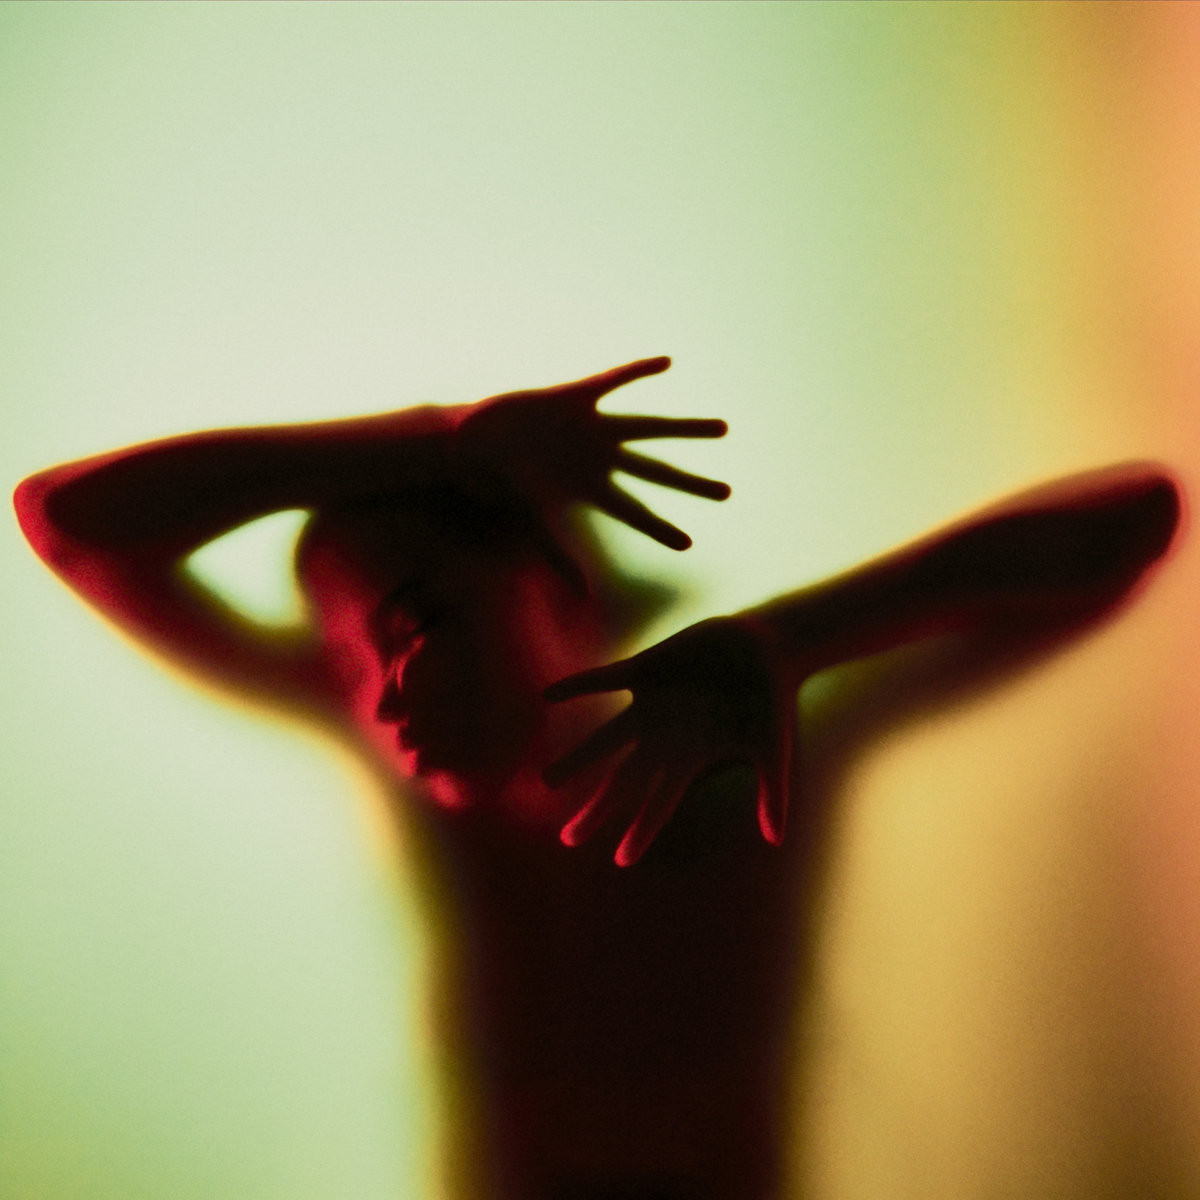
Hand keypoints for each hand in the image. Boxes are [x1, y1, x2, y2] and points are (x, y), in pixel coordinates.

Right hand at [456, 357, 729, 548]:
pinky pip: (612, 381)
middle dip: (691, 483)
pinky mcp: (574, 397)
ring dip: (685, 430)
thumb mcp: (535, 520)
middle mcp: (599, 458)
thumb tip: (583, 595)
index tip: (688, 543)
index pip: (634, 513)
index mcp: (591, 489)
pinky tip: (666, 363)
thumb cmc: (498, 482)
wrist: (468, 442)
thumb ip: (561, 555)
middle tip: (727, 494)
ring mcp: (591, 427)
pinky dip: (636, 372)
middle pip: (657, 474)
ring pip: (650, 428)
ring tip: (724, 430)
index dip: (660, 528)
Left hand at [543, 616, 797, 865]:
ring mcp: (651, 704)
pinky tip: (548, 695)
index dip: (640, 831)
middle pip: (621, 783)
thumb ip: (772, 792)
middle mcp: (664, 737)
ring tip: (545, 782)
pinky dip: (578, 686)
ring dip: (577, 760)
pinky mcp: (646, 669)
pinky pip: (603, 680)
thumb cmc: (773, 700)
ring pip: (604, 739)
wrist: (767, 645)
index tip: (620, 860)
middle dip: (596, 811)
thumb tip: (776, 840)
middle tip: (566, 839)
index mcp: (691, 759)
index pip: (660, 804)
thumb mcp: (774, 750)